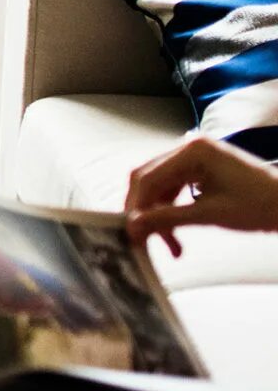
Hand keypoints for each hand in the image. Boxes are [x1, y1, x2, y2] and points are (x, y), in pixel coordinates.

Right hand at [126, 135, 277, 255]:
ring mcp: (194, 155)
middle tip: (145, 239)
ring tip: (171, 243)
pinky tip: (176, 231)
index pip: (148, 178)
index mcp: (192, 150)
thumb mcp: (209, 215)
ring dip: (158, 214)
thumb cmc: (259, 207)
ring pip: (159, 186)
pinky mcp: (200, 167)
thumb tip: (133, 227)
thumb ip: (167, 218)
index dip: (136, 207)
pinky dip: (171, 209)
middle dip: (146, 211)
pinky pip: (173, 187)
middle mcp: (189, 146)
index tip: (132, 233)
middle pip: (149, 179)